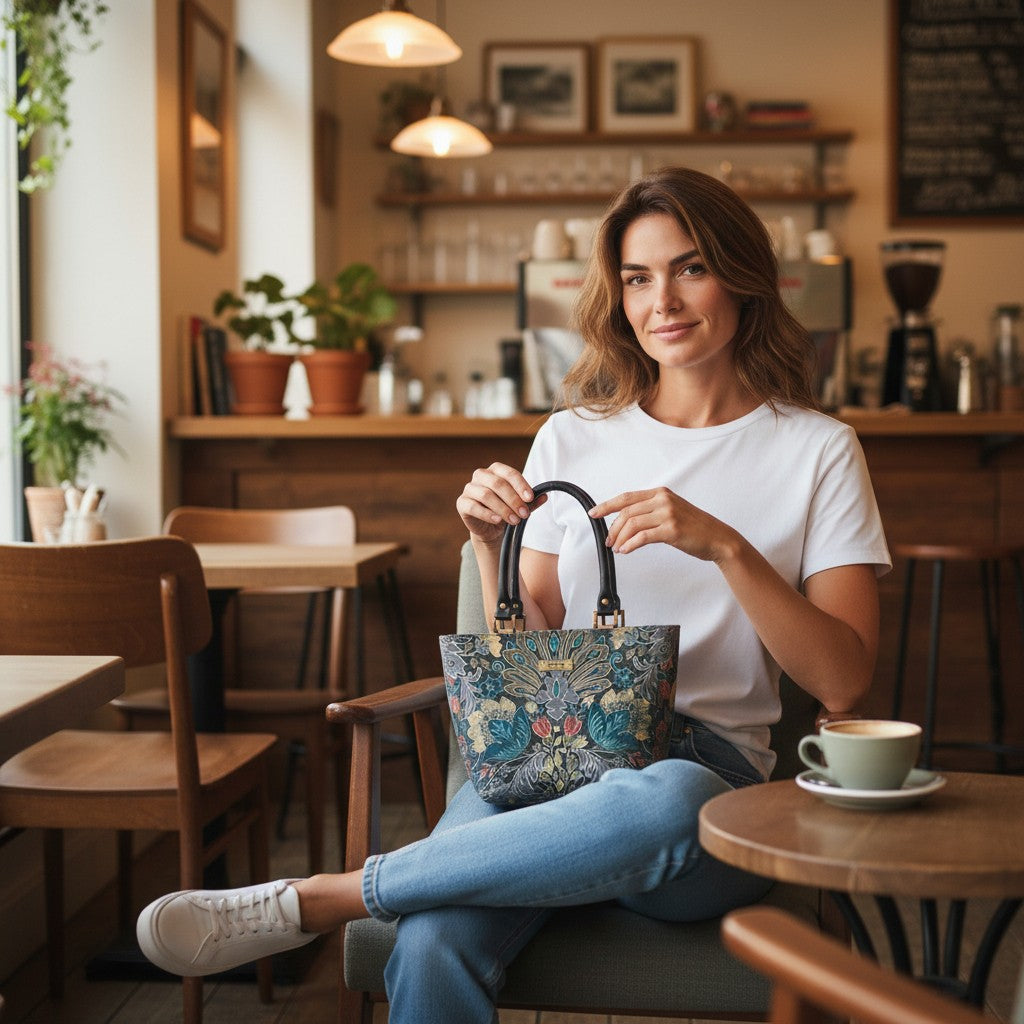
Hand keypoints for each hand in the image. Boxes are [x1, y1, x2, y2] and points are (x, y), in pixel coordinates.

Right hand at [456, 463, 544, 545]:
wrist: (490, 528)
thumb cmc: (506, 510)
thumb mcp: (521, 505)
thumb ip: (531, 501)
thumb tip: (545, 496)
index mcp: (496, 470)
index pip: (509, 473)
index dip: (520, 485)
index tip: (530, 498)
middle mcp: (481, 475)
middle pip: (497, 484)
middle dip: (513, 499)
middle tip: (524, 513)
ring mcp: (469, 488)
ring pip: (486, 495)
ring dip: (503, 509)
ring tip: (514, 520)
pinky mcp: (462, 503)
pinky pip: (473, 507)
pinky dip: (487, 514)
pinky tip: (497, 520)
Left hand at [589, 486, 733, 561]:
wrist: (718, 538)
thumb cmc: (694, 528)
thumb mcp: (671, 511)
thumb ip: (651, 511)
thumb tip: (625, 522)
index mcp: (661, 493)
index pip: (627, 497)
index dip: (607, 505)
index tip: (594, 513)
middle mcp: (663, 500)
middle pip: (627, 512)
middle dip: (613, 528)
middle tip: (608, 541)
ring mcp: (668, 514)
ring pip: (632, 524)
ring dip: (620, 538)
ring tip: (617, 548)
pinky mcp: (672, 530)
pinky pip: (642, 537)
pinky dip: (630, 545)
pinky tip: (626, 551)